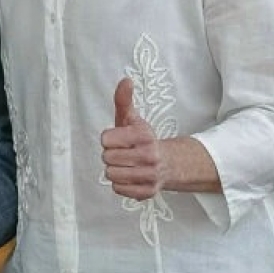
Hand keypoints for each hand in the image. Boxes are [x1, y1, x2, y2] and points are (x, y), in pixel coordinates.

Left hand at [101, 78, 163, 199]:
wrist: (168, 162)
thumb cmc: (142, 139)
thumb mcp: (131, 118)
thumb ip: (123, 100)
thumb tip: (125, 80)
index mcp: (144, 136)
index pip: (105, 140)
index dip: (109, 139)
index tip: (119, 138)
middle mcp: (150, 156)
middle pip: (107, 158)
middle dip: (111, 154)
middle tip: (123, 152)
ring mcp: (150, 176)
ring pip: (111, 175)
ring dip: (114, 170)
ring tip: (126, 164)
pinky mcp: (148, 192)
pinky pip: (118, 189)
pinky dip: (121, 184)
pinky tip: (130, 176)